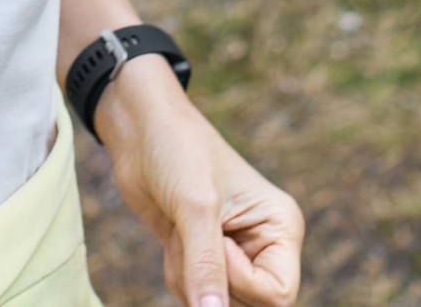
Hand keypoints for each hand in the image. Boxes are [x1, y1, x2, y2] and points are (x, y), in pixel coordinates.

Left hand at [95, 63, 304, 306]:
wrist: (139, 131)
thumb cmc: (177, 151)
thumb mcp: (194, 207)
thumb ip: (205, 266)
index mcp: (281, 227)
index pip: (277, 295)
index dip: (239, 281)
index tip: (214, 243)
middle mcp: (264, 246)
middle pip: (248, 304)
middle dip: (209, 281)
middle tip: (188, 237)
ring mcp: (234, 255)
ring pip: (218, 303)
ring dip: (188, 279)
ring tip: (179, 233)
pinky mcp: (204, 258)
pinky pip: (196, 295)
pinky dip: (178, 277)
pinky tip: (172, 240)